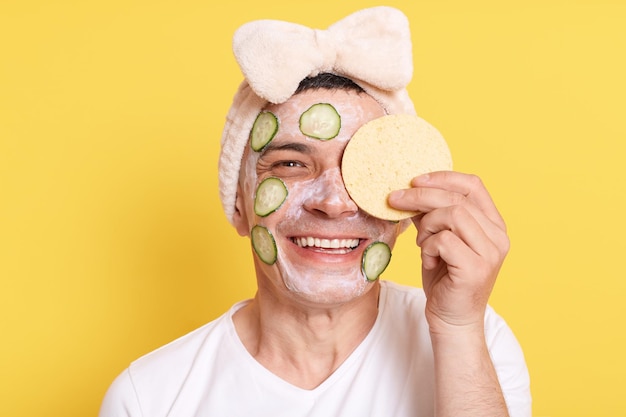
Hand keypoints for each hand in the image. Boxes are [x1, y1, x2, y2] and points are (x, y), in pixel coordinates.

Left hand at [388, 171, 509, 334]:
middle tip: (394, 200)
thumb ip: (433, 216)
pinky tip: (428, 260)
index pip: (473, 185)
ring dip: (426, 226)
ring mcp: (490, 253)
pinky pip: (444, 240)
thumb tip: (410, 190)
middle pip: (457, 198)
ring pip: (452, 215)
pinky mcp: (476, 268)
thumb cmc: (444, 279)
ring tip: (422, 244)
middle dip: (420, 196)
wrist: (451, 320)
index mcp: (493, 225)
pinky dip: (428, 247)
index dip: (443, 177)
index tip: (415, 180)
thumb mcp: (438, 240)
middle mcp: (498, 236)